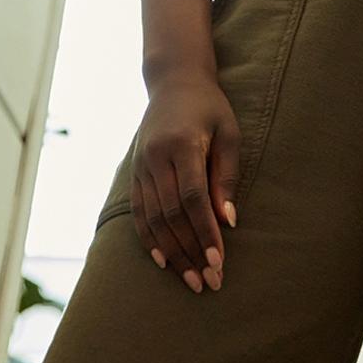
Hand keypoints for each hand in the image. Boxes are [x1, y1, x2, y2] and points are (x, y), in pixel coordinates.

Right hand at [130, 74, 240, 295]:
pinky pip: (138, 213)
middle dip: (191, 251)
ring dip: (172, 253)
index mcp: (182, 144)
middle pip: (171, 215)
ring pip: (153, 220)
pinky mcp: (134, 173)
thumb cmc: (209, 107)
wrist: (174, 81)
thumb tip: (228, 221)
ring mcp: (141, 166)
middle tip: (209, 281)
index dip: (205, 232)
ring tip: (191, 280)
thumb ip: (226, 175)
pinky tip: (163, 261)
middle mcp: (156, 158)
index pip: (192, 198)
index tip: (219, 261)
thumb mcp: (229, 132)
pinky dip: (149, 239)